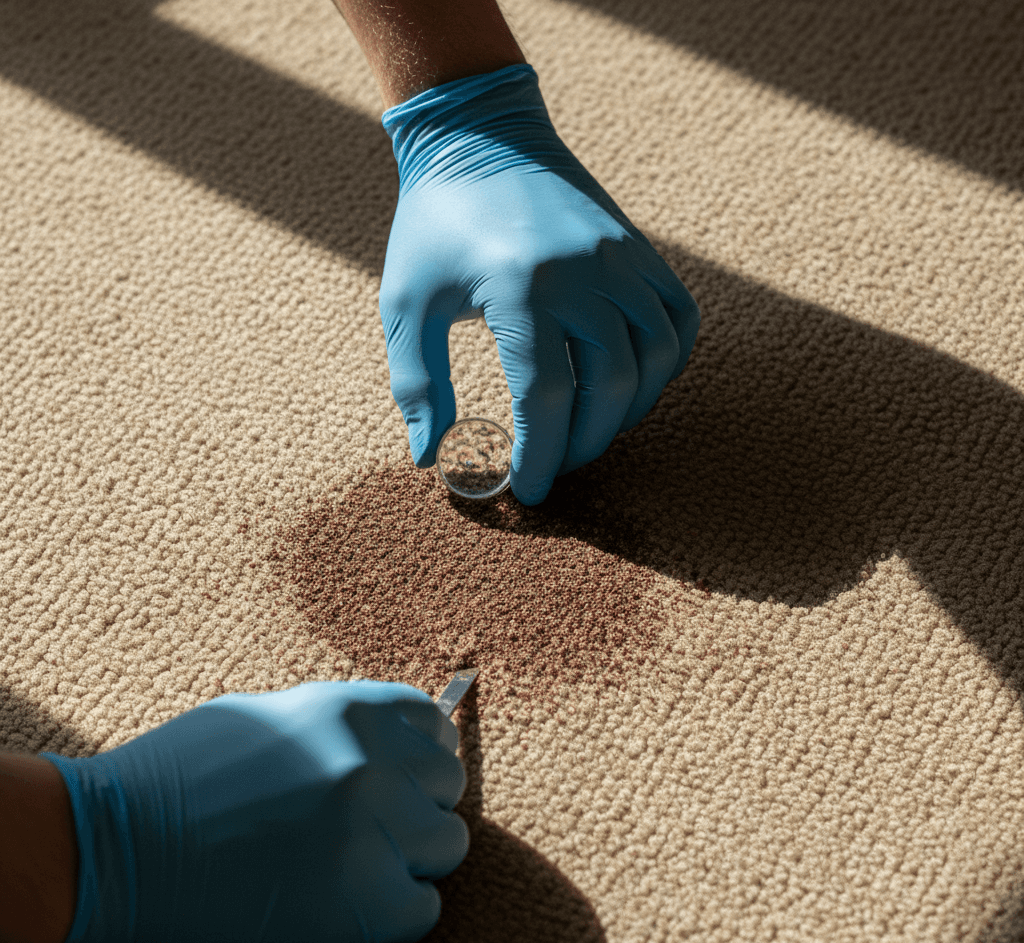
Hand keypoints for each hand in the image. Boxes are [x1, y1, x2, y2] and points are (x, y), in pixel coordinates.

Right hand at [39, 680, 467, 942]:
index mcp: (352, 710)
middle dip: (417, 805)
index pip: (433, 724)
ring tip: (362, 866)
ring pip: (447, 846)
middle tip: (375, 827)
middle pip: (447, 786)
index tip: (404, 776)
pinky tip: (350, 905)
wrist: (112, 847)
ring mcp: (374, 832)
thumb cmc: (180, 775)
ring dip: (413, 859)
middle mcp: (375, 763)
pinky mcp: (362, 905)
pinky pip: (423, 910)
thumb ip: (339, 726)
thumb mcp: (270, 717)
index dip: (419, 754)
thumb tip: (390, 741)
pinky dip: (396, 912)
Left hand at [380, 63, 699, 504]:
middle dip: (586, 444)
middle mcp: (584, 271)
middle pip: (611, 386)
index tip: (529, 490)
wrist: (480, 134)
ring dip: (630, 410)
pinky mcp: (639, 248)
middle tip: (559, 466)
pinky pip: (678, 318)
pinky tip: (632, 382)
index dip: (541, 455)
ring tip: (593, 431)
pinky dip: (665, 362)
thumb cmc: (434, 224)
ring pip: (656, 357)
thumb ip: (416, 384)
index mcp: (521, 287)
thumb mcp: (406, 302)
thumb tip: (430, 458)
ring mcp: (621, 257)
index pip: (546, 398)